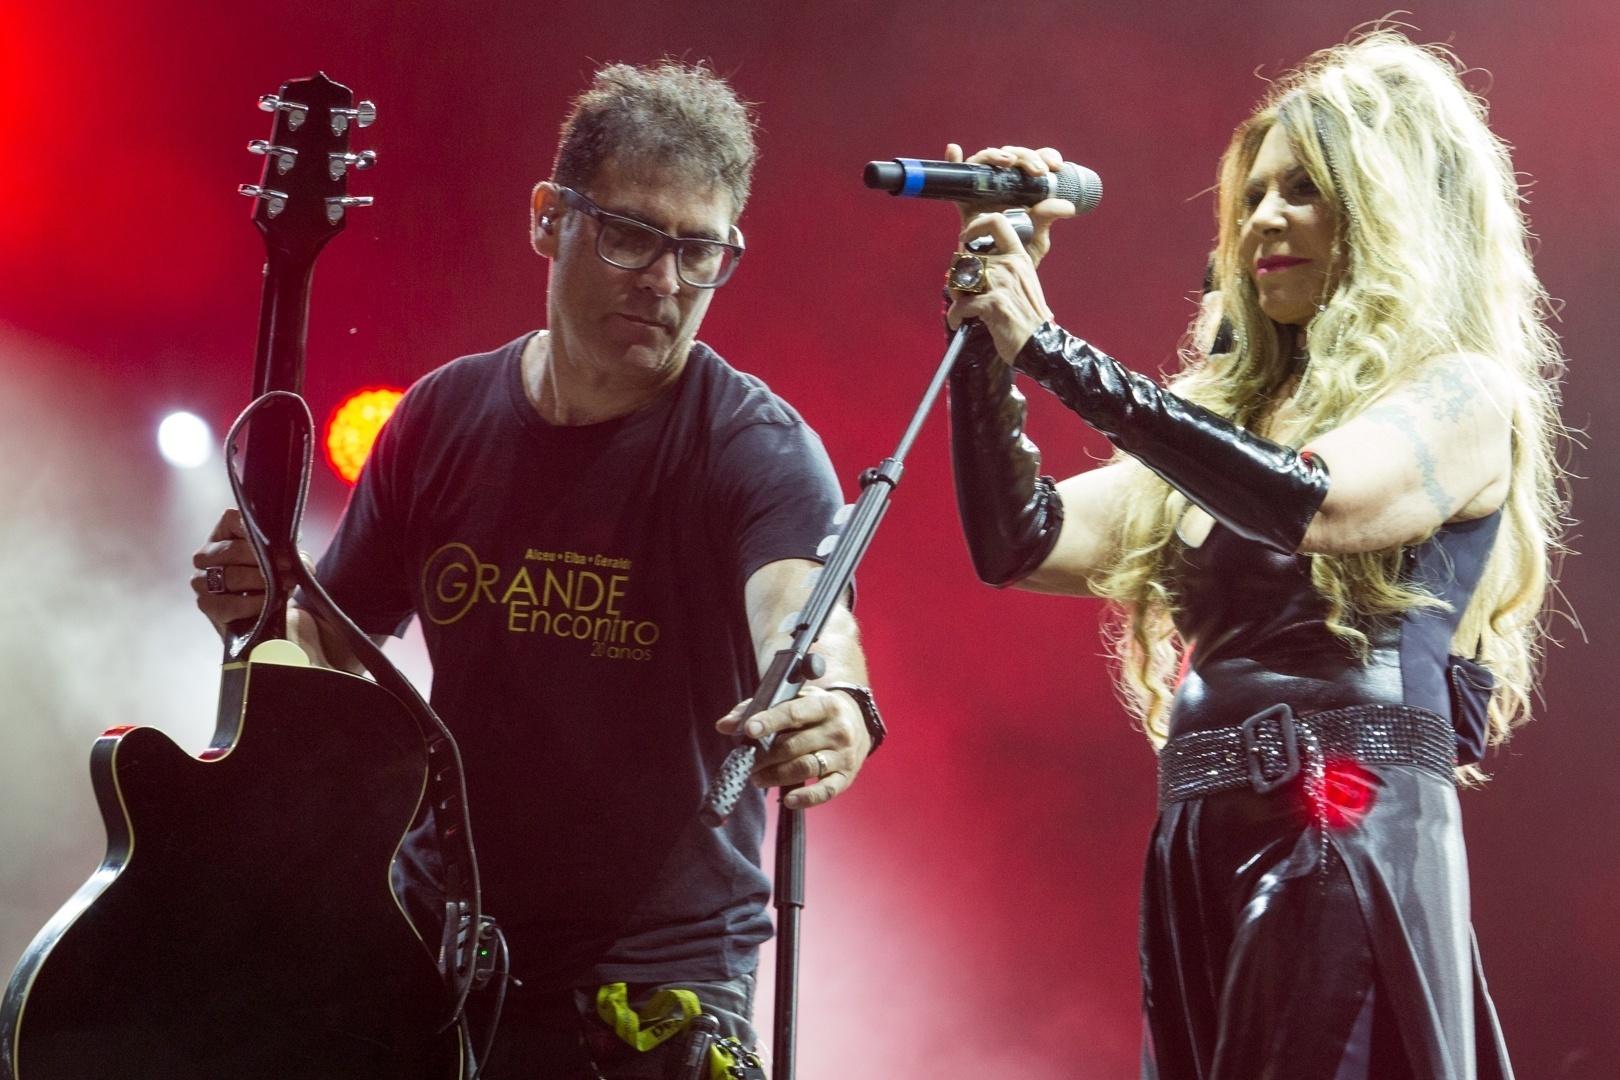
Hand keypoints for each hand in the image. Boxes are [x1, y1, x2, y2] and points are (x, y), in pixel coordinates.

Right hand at [190, 508, 308, 639]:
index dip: (257, 530)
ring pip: (231, 576)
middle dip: (265, 559)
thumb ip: (291, 554)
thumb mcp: (283, 560)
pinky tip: (271, 604)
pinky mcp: (205, 604)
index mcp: (223, 533)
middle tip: (290, 567)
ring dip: (262, 581)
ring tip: (286, 584)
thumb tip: (301, 560)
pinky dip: (254, 604)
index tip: (282, 541)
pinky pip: (229, 604)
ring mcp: (201, 580)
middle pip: (233, 550)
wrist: (263, 613)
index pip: (233, 519)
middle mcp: (205, 554)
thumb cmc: (272, 577)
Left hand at [715, 686, 872, 809]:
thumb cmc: (815, 711)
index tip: (748, 730)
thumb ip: (757, 708)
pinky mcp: (846, 776)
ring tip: (757, 778)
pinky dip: (807, 798)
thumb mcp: (794, 699)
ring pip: (805, 768)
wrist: (857, 721)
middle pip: (794, 745)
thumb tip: (724, 725)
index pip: (794, 713)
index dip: (769, 721)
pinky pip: (826, 791)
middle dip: (764, 756)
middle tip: (746, 762)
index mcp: (824, 704)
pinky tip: (788, 800)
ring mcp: (844, 754)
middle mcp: (837, 729)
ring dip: (776, 776)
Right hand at [944, 142, 1076, 266]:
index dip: (1045, 156)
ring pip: (988, 160)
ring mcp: (983, 189)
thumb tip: (1068, 206)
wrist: (995, 275)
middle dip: (1026, 157)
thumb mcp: (1037, 238)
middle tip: (1038, 171)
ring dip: (998, 155)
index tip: (1055, 166)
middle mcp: (1003, 182)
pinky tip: (954, 150)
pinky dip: (953, 162)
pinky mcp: (965, 201)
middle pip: (1013, 156)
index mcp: (1025, 187)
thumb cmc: (1016, 253)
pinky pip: (957, 179)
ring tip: (1008, 162)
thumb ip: (1048, 220)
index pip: (1035, 161)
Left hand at [946, 210, 1054, 362]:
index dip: (976, 226)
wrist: (1040, 344)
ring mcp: (1001, 283)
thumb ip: (1001, 269)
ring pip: (961, 278)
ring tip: (962, 308)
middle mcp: (1010, 265)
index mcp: (1019, 257)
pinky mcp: (993, 303)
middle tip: (961, 294)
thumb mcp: (1022, 284)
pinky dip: (955, 316)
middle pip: (967, 257)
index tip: (965, 238)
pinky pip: (960, 304)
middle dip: (958, 277)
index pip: (997, 222)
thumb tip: (970, 264)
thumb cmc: (1028, 318)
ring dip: (955, 295)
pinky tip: (959, 323)